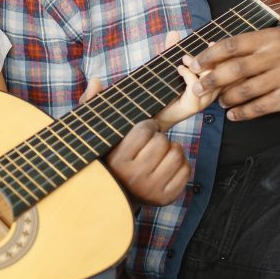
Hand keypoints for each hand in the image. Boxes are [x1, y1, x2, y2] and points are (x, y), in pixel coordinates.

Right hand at [80, 87, 190, 206]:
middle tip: (152, 142)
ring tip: (160, 153)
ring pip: (177, 153)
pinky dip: (181, 164)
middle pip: (163, 141)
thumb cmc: (109, 157)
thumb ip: (93, 105)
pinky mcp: (166, 198)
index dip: (148, 125)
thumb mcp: (97, 132)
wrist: (115, 196)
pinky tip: (167, 165)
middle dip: (159, 138)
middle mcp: (134, 177)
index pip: (144, 130)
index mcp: (117, 160)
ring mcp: (151, 189)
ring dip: (172, 149)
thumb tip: (96, 79)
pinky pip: (186, 170)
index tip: (144, 130)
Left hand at [155, 31, 220, 129]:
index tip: (211, 43)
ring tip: (183, 62)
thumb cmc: (165, 90)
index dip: (221, 54)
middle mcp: (212, 92)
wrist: (156, 113)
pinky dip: (187, 73)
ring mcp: (204, 100)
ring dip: (196, 65)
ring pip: (210, 77)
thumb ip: (172, 49)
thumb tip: (173, 32)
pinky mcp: (195, 104)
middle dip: (207, 58)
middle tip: (188, 55)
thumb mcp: (170, 66)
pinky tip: (179, 70)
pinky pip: (196, 84)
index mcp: (212, 83)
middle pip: (220, 71)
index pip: (224, 66)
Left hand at [186, 28, 279, 120]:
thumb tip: (209, 50)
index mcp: (268, 38)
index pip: (232, 45)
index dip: (209, 55)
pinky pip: (258, 108)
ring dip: (226, 99)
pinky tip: (233, 115)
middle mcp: (276, 56)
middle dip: (211, 80)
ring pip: (245, 91)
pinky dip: (242, 113)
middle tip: (197, 89)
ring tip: (220, 102)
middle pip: (235, 69)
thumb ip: (245, 47)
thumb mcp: (273, 42)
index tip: (193, 63)